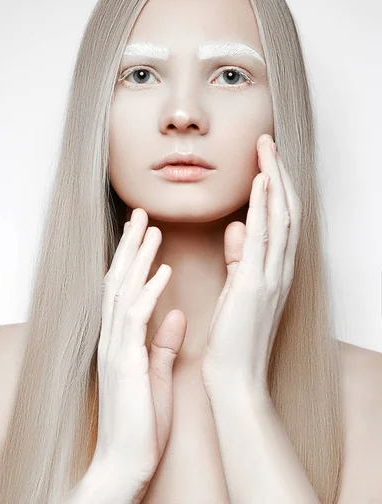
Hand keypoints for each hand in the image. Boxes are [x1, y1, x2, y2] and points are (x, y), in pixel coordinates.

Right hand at [91, 208, 186, 500]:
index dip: (134, 259)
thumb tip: (175, 315)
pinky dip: (149, 292)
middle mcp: (114, 337)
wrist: (126, 462)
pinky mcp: (126, 362)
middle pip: (118, 280)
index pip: (125, 289)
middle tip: (142, 214)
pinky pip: (136, 319)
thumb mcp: (154, 375)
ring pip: (122, 290)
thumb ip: (162, 343)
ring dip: (138, 258)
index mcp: (121, 340)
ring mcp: (116, 348)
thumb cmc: (141, 422)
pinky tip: (163, 271)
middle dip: (131, 246)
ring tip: (151, 228)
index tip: (147, 233)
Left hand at [201, 134, 302, 395]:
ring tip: (266, 149)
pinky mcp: (255, 286)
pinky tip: (261, 182)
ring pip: (280, 217)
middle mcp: (279, 269)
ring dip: (273, 179)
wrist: (235, 378)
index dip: (275, 186)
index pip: (280, 219)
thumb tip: (238, 227)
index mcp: (274, 270)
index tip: (265, 158)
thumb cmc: (234, 337)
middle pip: (285, 210)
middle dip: (277, 172)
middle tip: (267, 142)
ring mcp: (271, 277)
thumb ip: (240, 258)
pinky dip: (264, 207)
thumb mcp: (238, 290)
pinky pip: (263, 238)